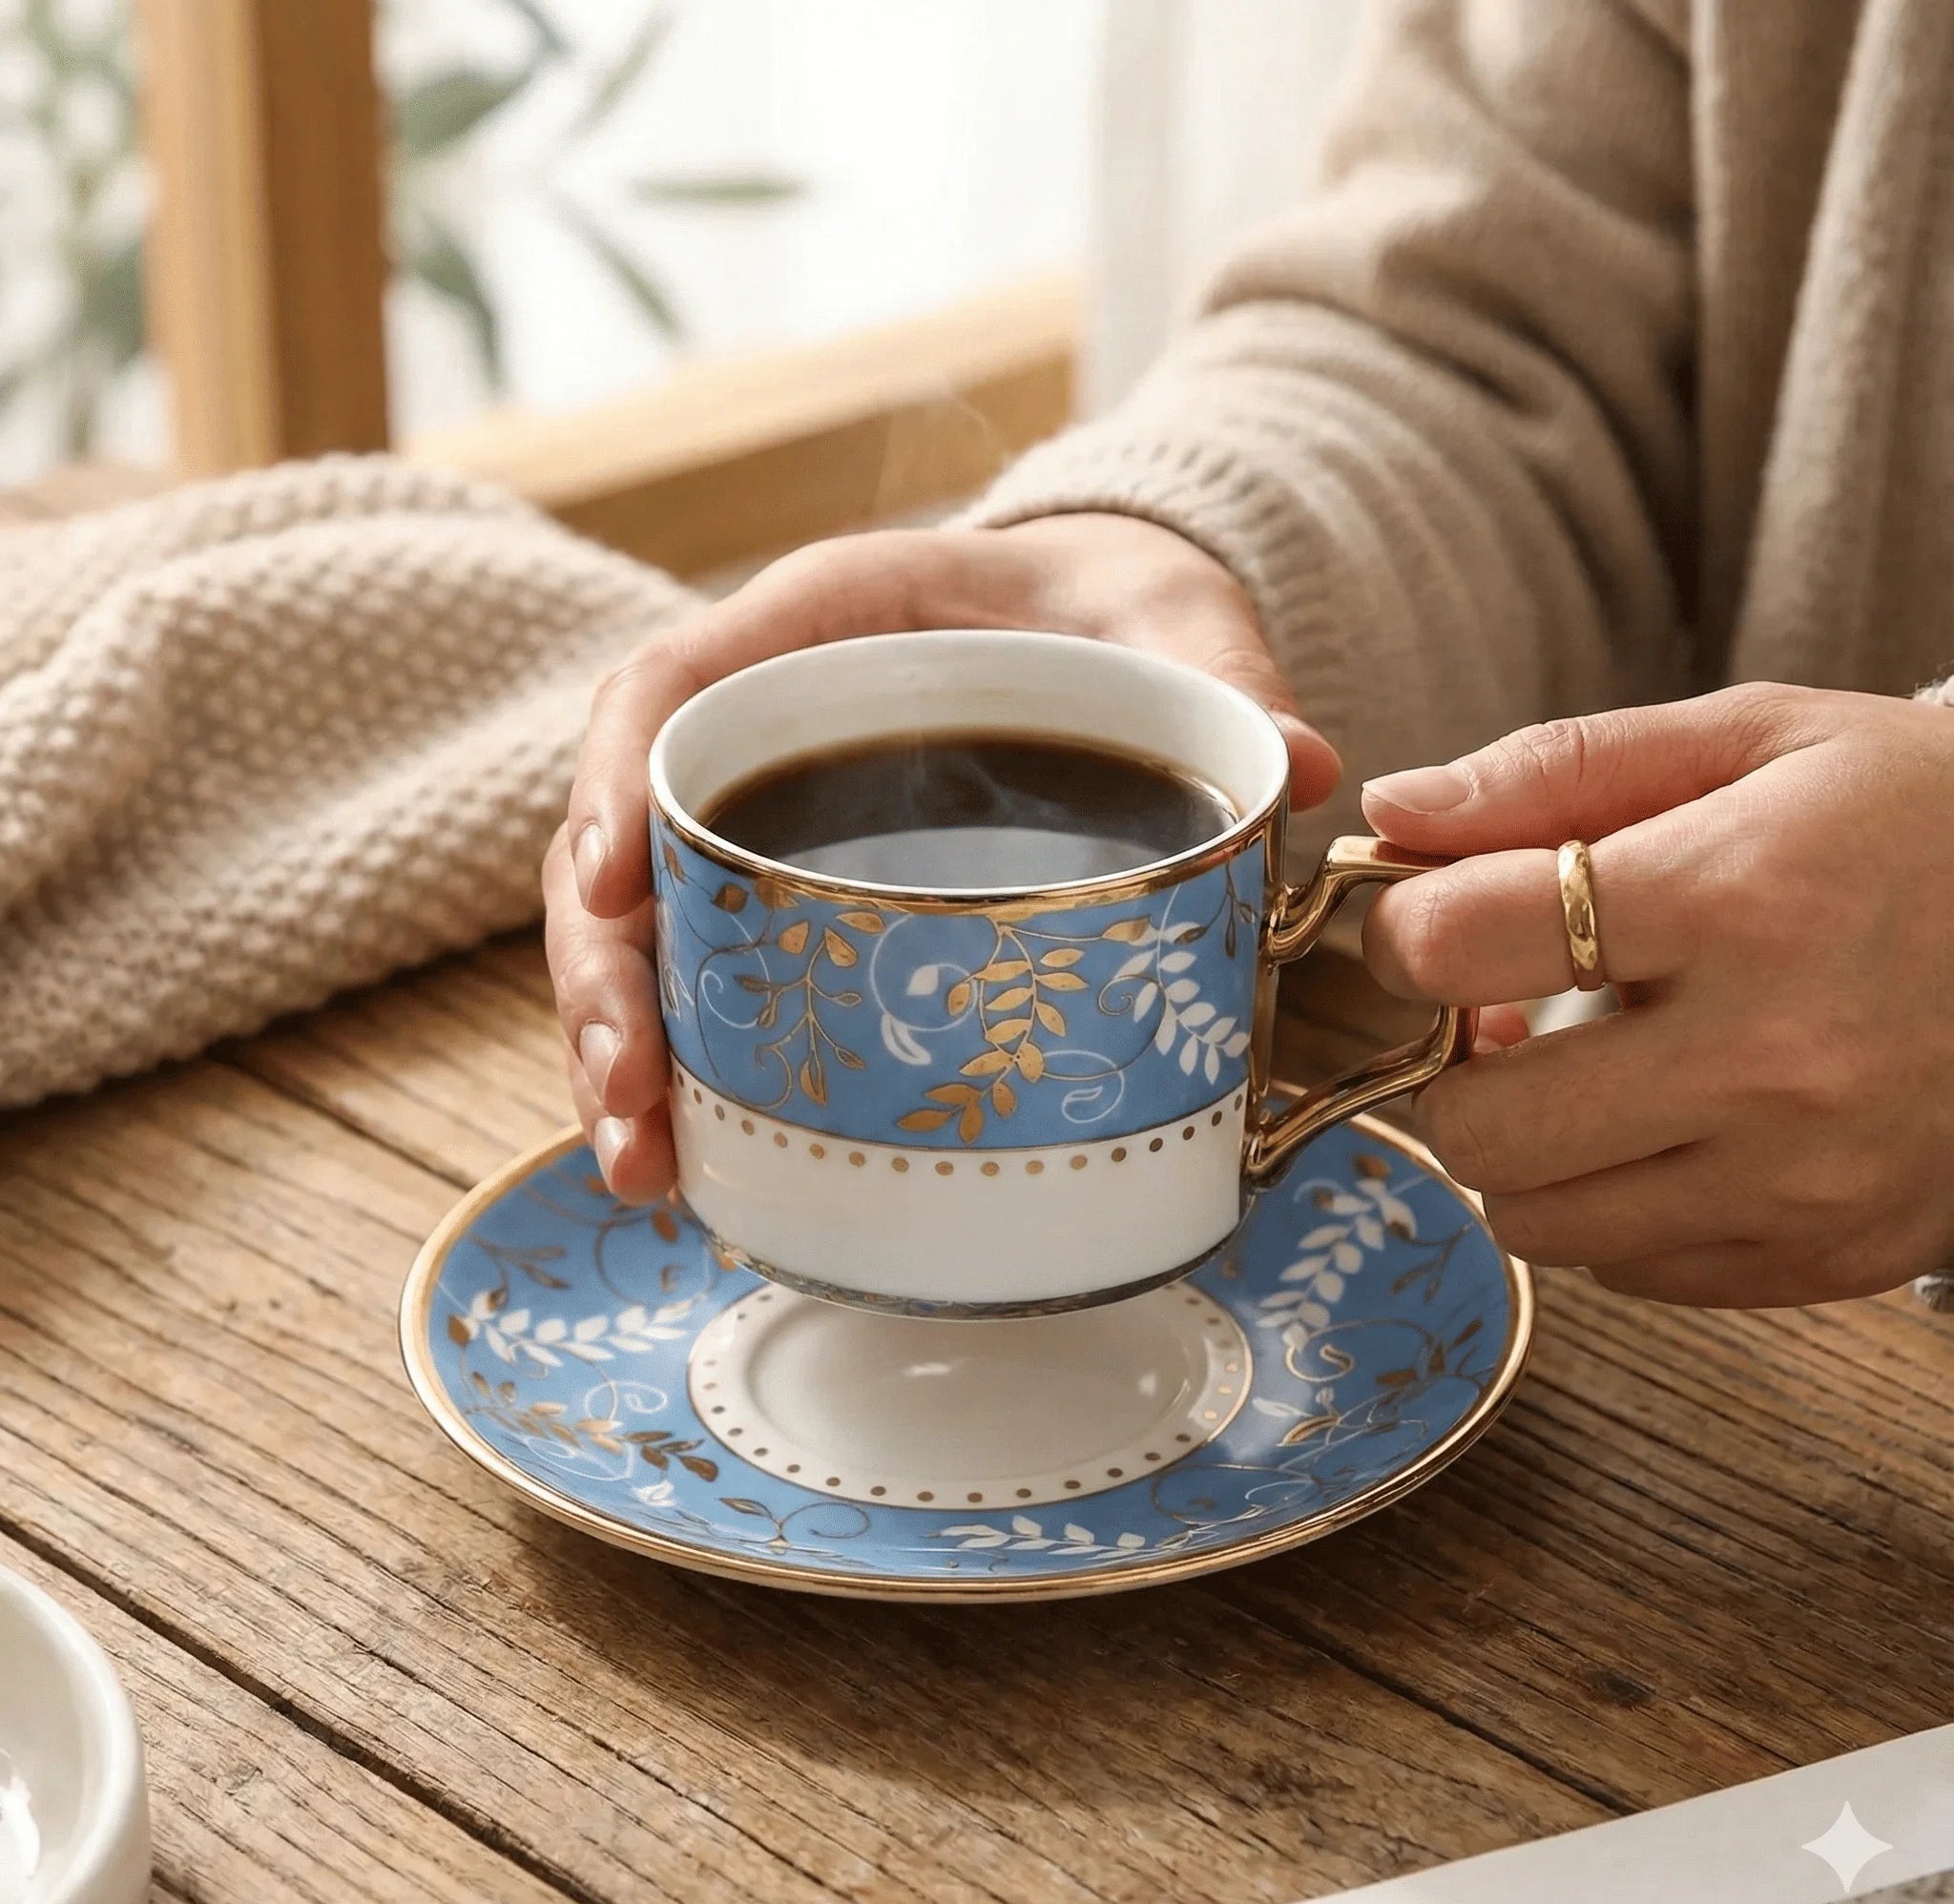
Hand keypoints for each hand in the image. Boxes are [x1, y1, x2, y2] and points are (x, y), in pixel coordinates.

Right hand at [545, 515, 1340, 1198]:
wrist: (1108, 630)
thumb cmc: (1114, 608)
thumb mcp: (1172, 619)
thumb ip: (1220, 674)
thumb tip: (1295, 765)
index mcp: (819, 626)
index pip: (664, 689)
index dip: (615, 788)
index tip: (607, 893)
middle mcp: (765, 728)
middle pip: (625, 843)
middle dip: (609, 981)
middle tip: (635, 1106)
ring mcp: (772, 820)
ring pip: (651, 931)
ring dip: (631, 1053)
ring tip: (649, 1171)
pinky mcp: (800, 899)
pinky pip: (718, 977)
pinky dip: (702, 1068)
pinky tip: (706, 1164)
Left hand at [1359, 683, 1953, 1305]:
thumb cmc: (1909, 817)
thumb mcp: (1752, 737)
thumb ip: (1556, 770)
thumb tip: (1393, 812)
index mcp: (1741, 896)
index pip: (1463, 944)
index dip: (1403, 932)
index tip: (1427, 925)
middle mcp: (1776, 1057)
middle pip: (1481, 1126)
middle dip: (1454, 1068)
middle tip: (1498, 1017)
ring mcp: (1811, 1176)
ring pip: (1536, 1220)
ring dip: (1525, 1147)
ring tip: (1587, 1069)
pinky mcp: (1835, 1250)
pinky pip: (1629, 1270)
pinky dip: (1612, 1202)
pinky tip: (1668, 1125)